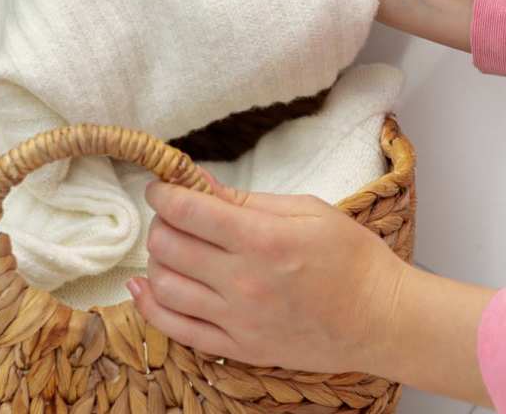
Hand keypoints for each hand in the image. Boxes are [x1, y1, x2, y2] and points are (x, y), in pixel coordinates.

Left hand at [128, 177, 402, 373]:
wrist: (385, 320)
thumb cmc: (351, 257)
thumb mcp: (302, 210)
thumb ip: (242, 199)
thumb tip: (192, 178)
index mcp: (262, 240)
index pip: (186, 210)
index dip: (162, 192)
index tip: (161, 185)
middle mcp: (245, 283)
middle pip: (168, 245)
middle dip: (161, 221)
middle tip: (173, 214)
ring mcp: (240, 322)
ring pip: (165, 286)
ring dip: (157, 260)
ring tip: (172, 247)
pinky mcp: (240, 350)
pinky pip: (178, 330)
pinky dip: (150, 306)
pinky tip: (143, 286)